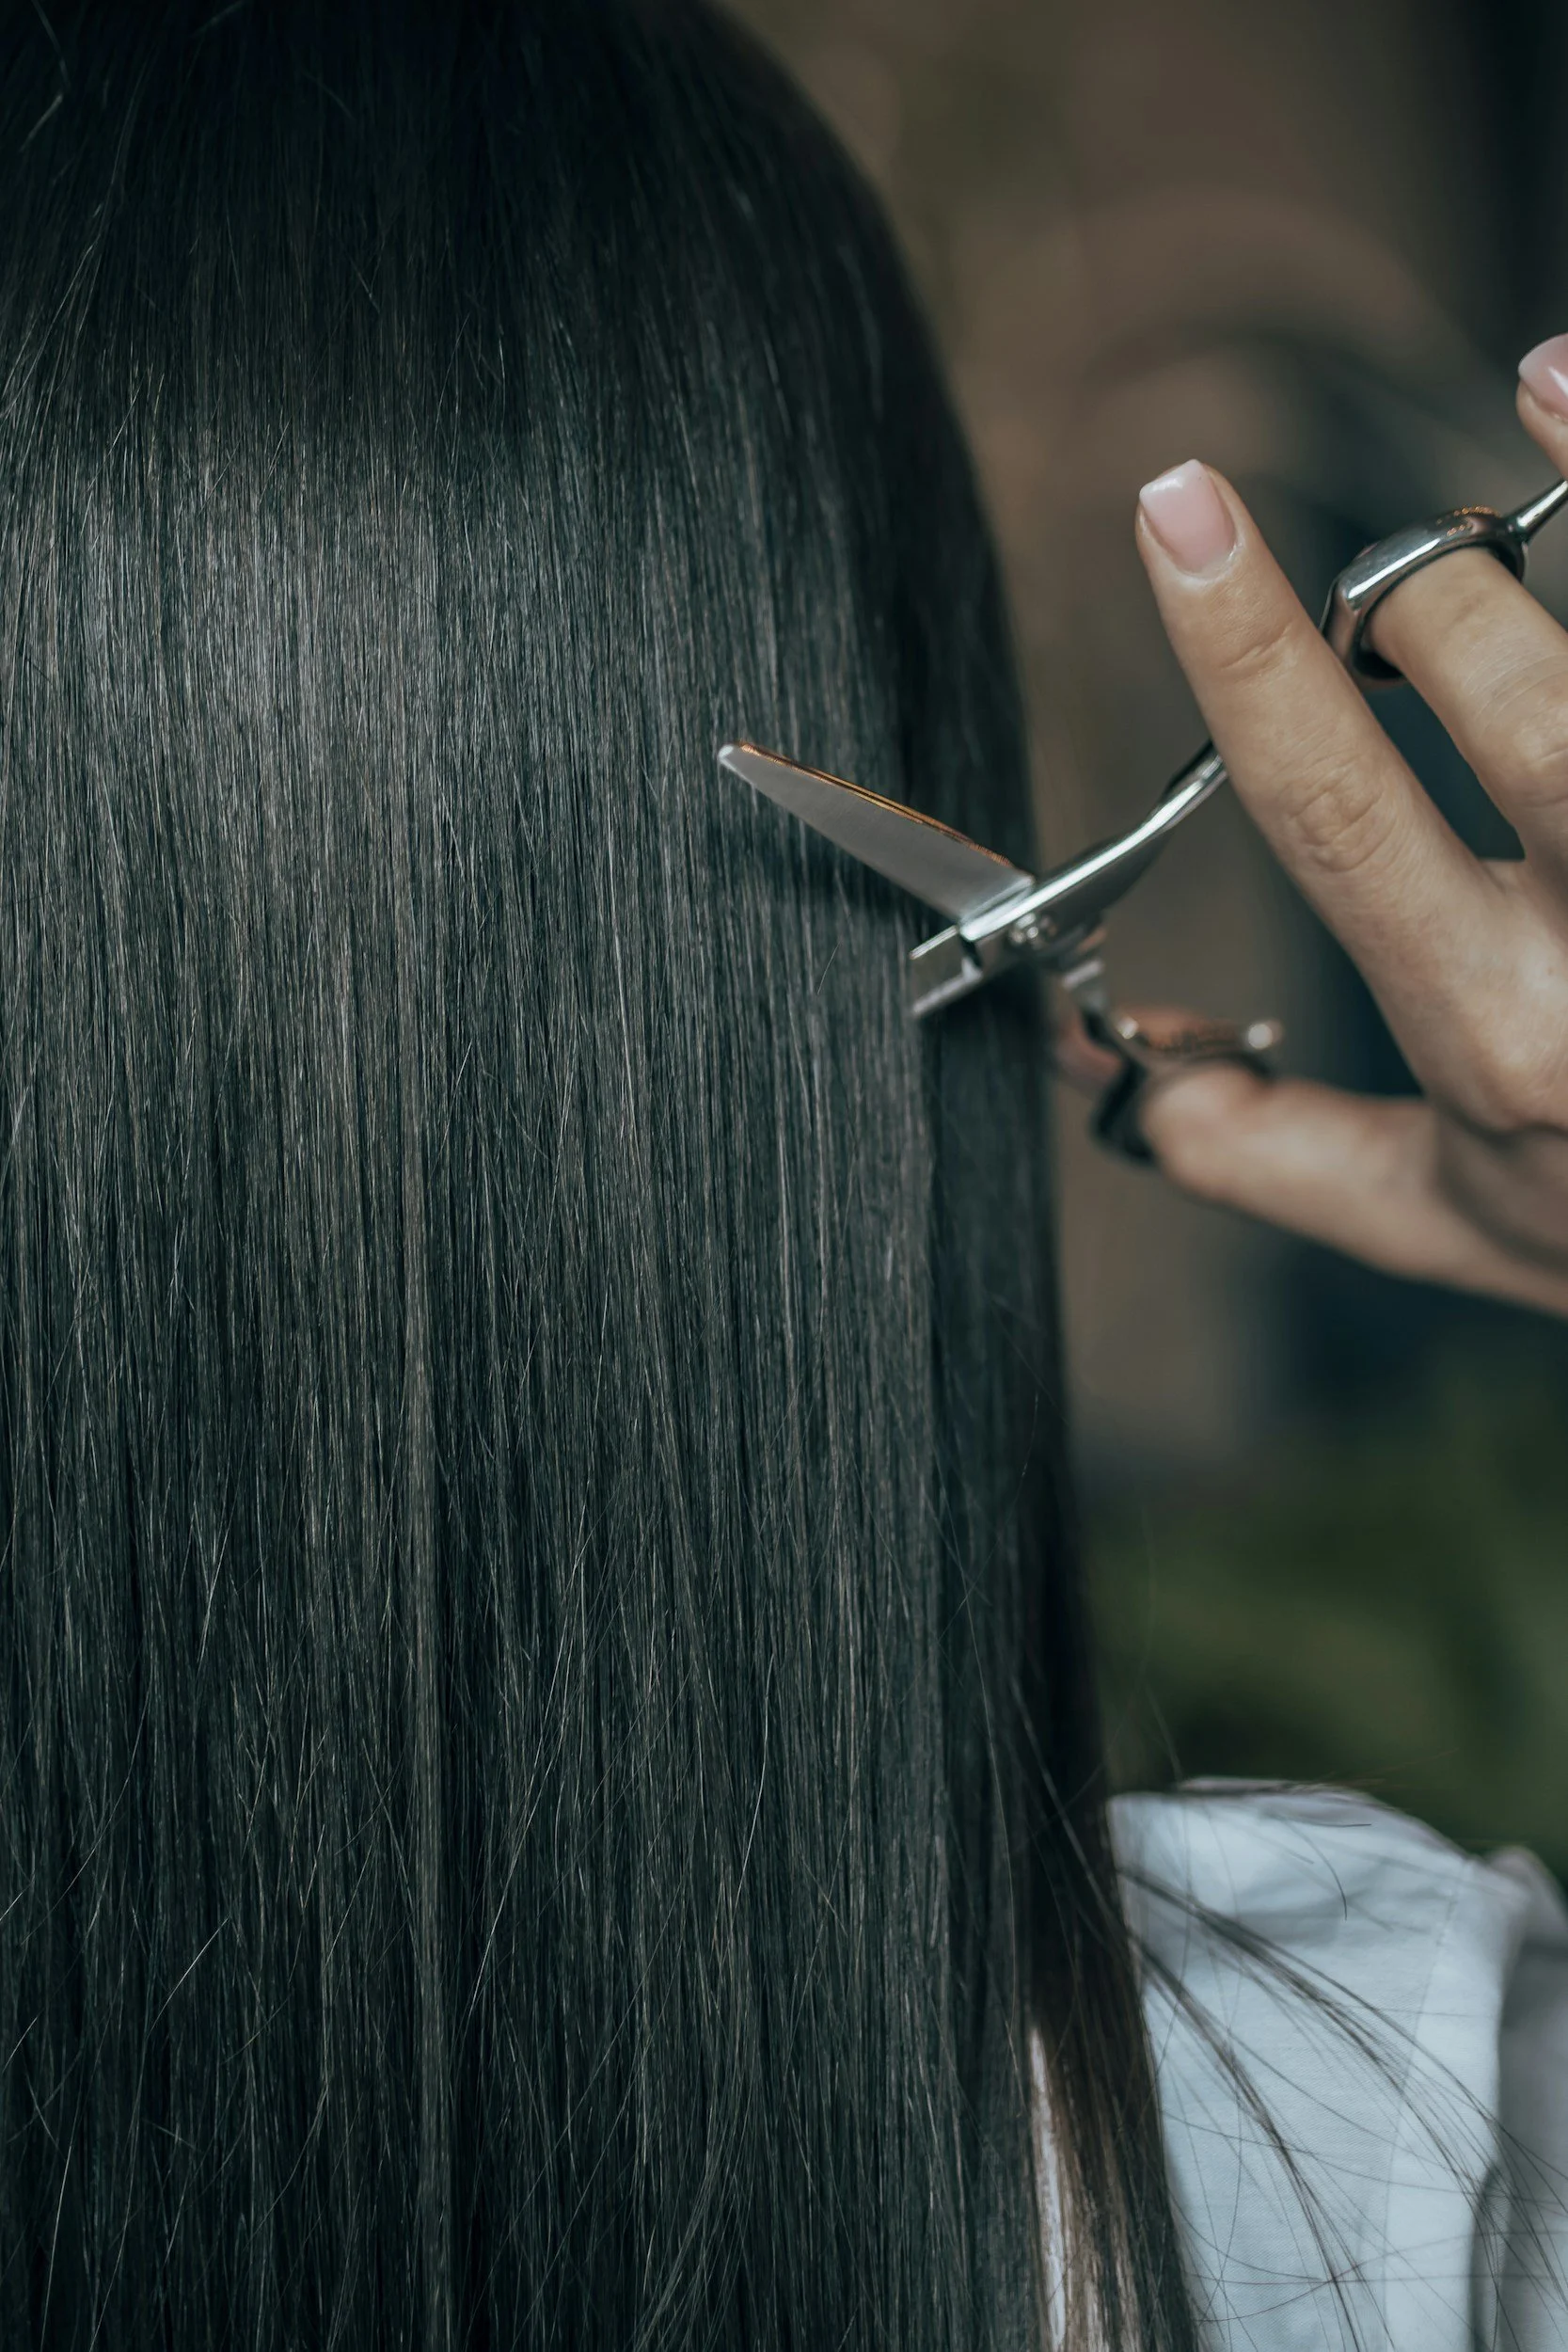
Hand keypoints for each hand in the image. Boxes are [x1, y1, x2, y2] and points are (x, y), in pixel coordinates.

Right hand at [1059, 340, 1567, 1318]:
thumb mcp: (1456, 1220)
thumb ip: (1277, 1150)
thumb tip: (1123, 1082)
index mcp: (1501, 1031)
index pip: (1331, 806)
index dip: (1239, 646)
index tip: (1175, 509)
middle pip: (1492, 672)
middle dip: (1417, 595)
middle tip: (1406, 605)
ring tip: (1541, 389)